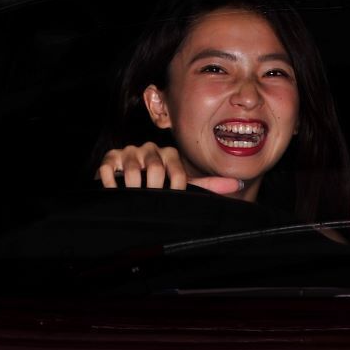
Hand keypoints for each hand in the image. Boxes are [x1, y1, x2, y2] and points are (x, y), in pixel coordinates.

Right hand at [95, 142, 240, 196]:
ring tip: (136, 196)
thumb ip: (208, 185)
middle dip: (154, 191)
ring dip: (135, 190)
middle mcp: (151, 149)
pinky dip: (114, 184)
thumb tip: (239, 183)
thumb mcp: (182, 186)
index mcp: (169, 154)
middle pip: (155, 170)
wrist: (127, 186)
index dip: (175, 191)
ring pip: (134, 171)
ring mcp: (130, 152)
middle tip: (152, 200)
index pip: (177, 173)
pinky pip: (111, 170)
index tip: (170, 200)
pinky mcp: (110, 158)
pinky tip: (117, 191)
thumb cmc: (158, 187)